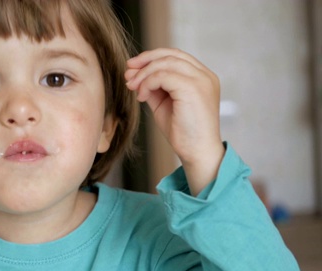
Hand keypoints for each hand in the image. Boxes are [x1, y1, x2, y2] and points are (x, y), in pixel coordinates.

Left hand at [125, 48, 224, 194]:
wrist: (196, 153)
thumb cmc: (183, 132)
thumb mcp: (164, 104)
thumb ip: (154, 87)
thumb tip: (134, 74)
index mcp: (201, 77)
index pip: (175, 55)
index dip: (152, 57)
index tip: (132, 67)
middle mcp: (204, 75)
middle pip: (170, 54)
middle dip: (145, 61)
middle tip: (127, 73)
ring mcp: (201, 80)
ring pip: (165, 63)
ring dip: (144, 74)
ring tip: (132, 87)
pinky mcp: (193, 88)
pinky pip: (163, 76)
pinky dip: (148, 83)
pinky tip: (142, 96)